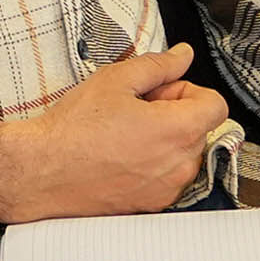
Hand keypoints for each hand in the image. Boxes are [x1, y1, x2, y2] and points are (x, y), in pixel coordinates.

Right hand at [0, 46, 230, 225]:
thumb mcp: (116, 80)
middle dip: (174, 112)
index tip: (162, 90)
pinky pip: (168, 176)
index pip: (216, 106)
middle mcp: (180, 165)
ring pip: (184, 153)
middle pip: (199, 128)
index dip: (189, 90)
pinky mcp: (152, 205)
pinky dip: (154, 163)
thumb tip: (183, 55)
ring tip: (124, 132)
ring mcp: (167, 189)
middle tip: (134, 107)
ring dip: (165, 139)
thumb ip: (158, 65)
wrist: (43, 171)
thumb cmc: (74, 128)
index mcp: (177, 130)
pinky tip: (120, 154)